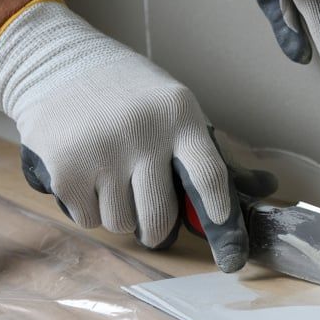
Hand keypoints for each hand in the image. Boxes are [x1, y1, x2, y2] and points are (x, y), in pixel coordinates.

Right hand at [0, 0, 274, 270]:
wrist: (53, 62)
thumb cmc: (126, 92)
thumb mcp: (172, 106)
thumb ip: (208, 151)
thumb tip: (265, 187)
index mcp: (178, 115)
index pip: (210, 177)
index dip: (222, 221)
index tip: (230, 256)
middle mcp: (142, 134)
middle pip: (160, 217)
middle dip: (157, 230)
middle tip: (151, 219)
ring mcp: (102, 153)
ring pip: (122, 224)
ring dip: (119, 214)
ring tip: (109, 179)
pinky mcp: (66, 171)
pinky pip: (88, 220)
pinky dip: (88, 209)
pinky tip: (85, 175)